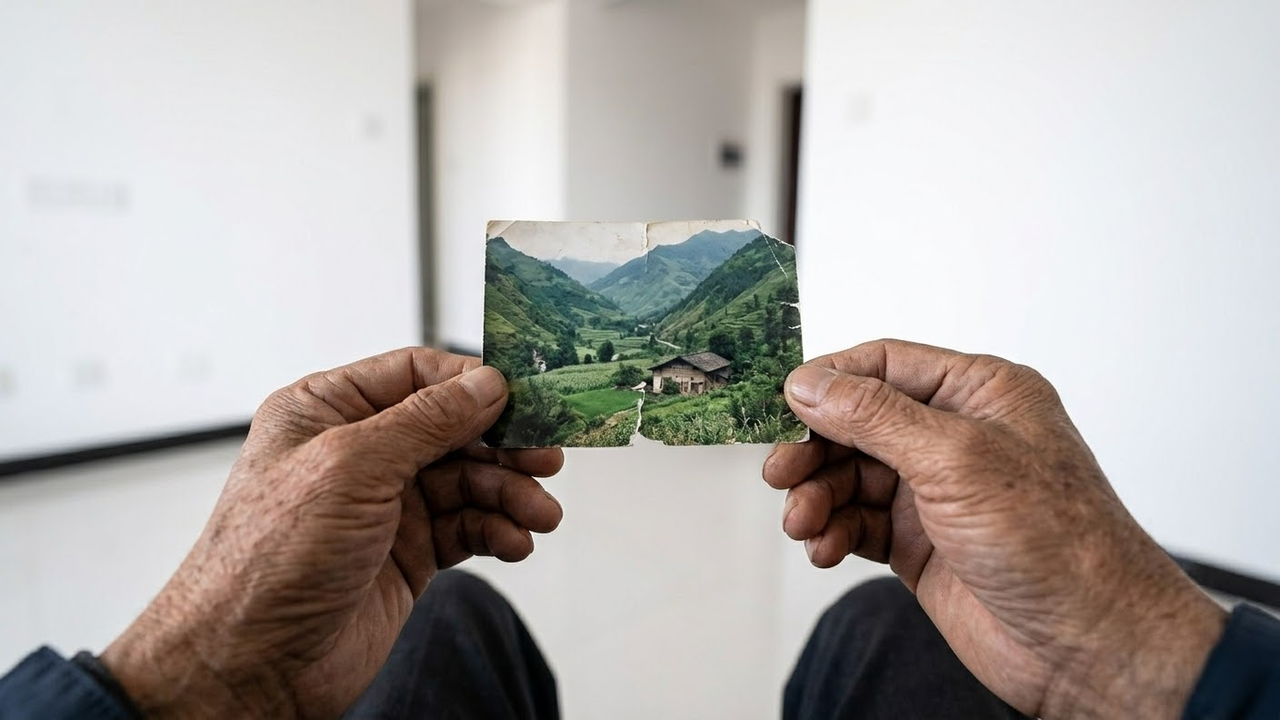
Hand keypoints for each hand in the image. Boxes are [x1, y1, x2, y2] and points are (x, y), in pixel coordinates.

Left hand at [101, 349, 563, 717]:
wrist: (252, 665)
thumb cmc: (268, 562)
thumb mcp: (351, 467)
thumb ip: (426, 421)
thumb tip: (485, 386)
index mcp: (327, 412)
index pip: (416, 376)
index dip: (473, 383)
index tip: (524, 396)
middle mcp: (358, 453)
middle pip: (453, 429)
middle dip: (504, 445)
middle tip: (545, 459)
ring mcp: (385, 505)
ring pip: (468, 481)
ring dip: (510, 494)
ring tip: (539, 514)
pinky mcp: (407, 553)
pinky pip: (468, 528)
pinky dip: (497, 532)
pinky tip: (514, 543)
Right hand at [764, 340, 1224, 718]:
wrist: (1088, 645)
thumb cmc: (1058, 544)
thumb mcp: (957, 459)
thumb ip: (875, 416)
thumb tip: (812, 384)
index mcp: (980, 394)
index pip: (886, 365)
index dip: (831, 381)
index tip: (784, 404)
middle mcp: (956, 438)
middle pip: (858, 423)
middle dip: (815, 449)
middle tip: (782, 474)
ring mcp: (937, 493)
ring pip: (851, 477)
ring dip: (818, 497)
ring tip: (804, 523)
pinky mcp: (921, 544)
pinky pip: (857, 523)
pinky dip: (833, 532)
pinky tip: (826, 548)